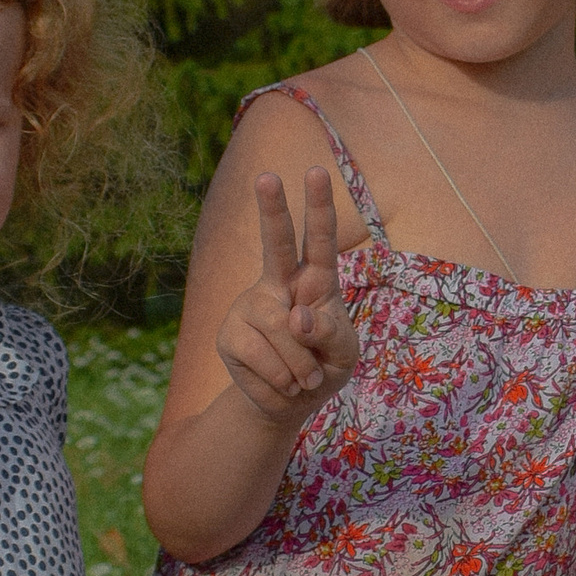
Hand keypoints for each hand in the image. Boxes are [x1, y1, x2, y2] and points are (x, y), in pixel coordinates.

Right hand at [216, 166, 362, 422]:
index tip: (316, 172)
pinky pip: (260, 357)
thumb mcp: (345, 354)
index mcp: (316, 280)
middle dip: (273, 209)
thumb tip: (297, 316)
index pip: (320, 240)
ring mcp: (251, 306)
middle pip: (275, 243)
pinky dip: (281, 380)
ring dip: (301, 367)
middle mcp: (279, 284)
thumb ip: (333, 334)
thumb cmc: (325, 367)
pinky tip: (282, 383)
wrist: (290, 403)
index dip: (319, 207)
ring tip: (305, 378)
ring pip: (282, 329)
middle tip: (266, 175)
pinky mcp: (230, 334)